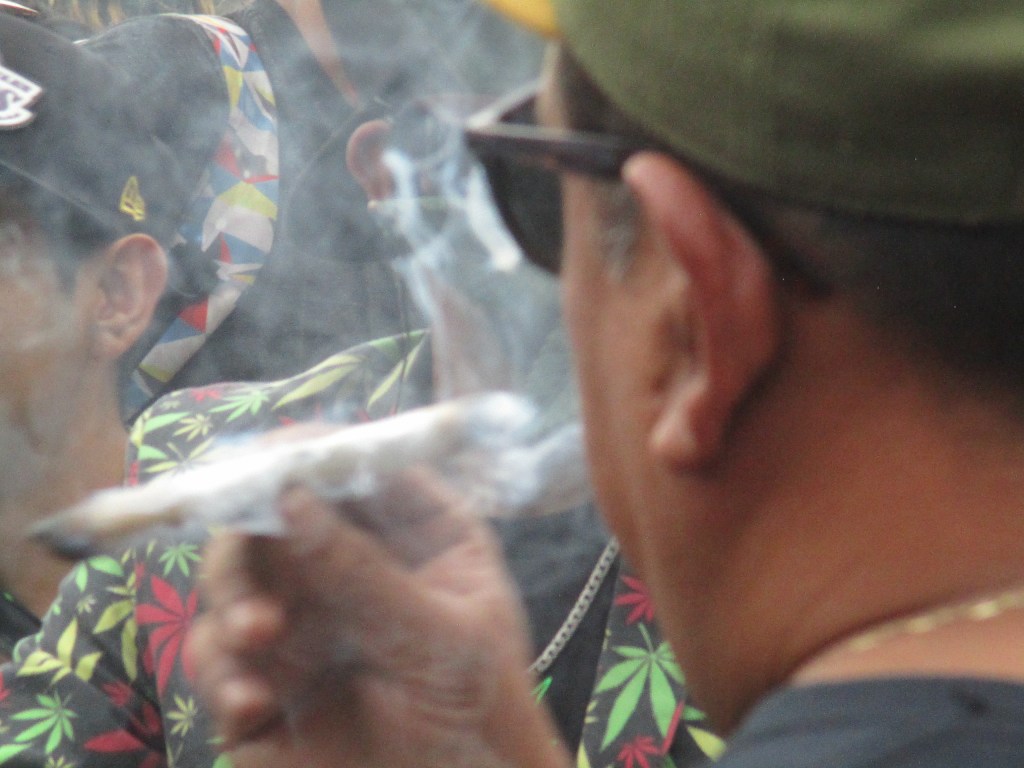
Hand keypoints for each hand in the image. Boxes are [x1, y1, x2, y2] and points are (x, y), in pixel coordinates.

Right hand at [187, 478, 569, 767]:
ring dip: (232, 599)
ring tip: (259, 637)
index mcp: (413, 534)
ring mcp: (303, 618)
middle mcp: (349, 562)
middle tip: (254, 554)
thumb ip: (366, 574)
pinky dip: (221, 672)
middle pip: (275, 512)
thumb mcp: (440, 639)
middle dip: (251, 531)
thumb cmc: (479, 712)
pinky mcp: (265, 679)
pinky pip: (217, 657)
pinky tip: (251, 704)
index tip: (273, 461)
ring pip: (233, 578)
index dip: (312, 454)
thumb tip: (292, 496)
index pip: (357, 469)